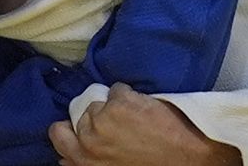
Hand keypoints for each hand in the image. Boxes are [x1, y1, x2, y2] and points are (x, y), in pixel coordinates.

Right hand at [49, 84, 241, 165]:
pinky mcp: (120, 103)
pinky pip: (118, 89)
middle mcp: (88, 143)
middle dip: (96, 116)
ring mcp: (102, 120)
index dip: (69, 130)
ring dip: (116, 105)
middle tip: (116, 122)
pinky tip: (146, 109)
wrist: (188, 161)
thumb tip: (69, 156)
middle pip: (80, 116)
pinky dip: (131, 96)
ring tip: (137, 118)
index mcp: (84, 162)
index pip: (59, 138)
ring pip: (99, 101)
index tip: (80, 129)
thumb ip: (89, 161)